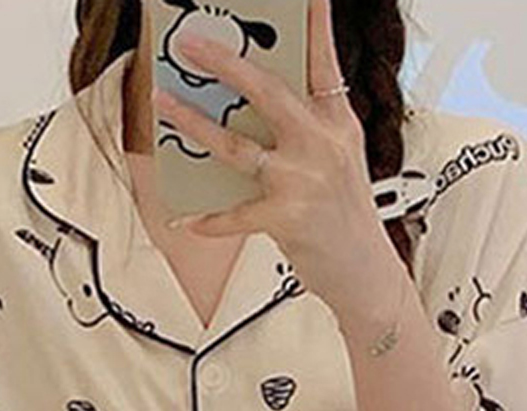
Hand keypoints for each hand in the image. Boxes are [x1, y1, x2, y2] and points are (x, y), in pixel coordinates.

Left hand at [151, 0, 406, 322]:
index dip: (314, 24)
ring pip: (236, 145)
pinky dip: (208, 219)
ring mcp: (303, 180)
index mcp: (338, 124)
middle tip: (191, 44)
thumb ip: (307, 129)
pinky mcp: (286, 218)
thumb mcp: (338, 160)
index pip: (323, 62)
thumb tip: (251, 107)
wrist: (363, 271)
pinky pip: (233, 214)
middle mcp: (322, 145)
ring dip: (193, 123)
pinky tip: (185, 220)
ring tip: (163, 103)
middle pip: (267, 92)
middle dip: (225, 63)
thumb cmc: (345, 216)